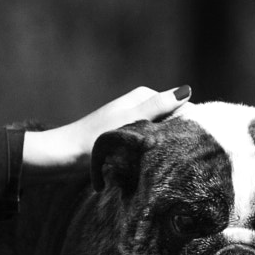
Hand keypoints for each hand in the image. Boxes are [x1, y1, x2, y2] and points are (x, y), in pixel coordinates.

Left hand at [21, 86, 189, 177]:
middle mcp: (141, 106)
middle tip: (178, 156)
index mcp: (144, 96)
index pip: (180, 106)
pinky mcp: (128, 139)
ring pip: (162, 134)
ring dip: (165, 146)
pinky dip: (153, 152)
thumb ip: (157, 106)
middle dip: (177, 135)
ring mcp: (135, 123)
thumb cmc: (93, 137)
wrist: (64, 155)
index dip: (188, 123)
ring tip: (165, 162)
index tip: (191, 143)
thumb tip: (187, 90)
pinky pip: (150, 144)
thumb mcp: (130, 120)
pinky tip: (154, 164)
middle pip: (172, 120)